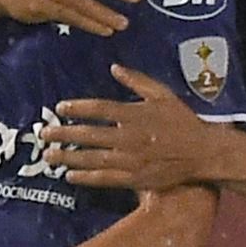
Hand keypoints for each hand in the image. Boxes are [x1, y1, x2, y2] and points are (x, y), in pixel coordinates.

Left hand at [41, 64, 218, 190]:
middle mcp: (129, 137)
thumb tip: (114, 67)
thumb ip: (137, 80)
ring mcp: (131, 160)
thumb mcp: (162, 94)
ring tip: (48, 156)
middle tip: (43, 134)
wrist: (202, 152)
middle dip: (64, 134)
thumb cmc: (182, 120)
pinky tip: (69, 176)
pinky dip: (86, 178)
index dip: (77, 108)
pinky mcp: (135, 178)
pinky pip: (105, 179)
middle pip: (90, 135)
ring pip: (93, 158)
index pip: (99, 109)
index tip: (60, 107)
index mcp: (135, 114)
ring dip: (68, 158)